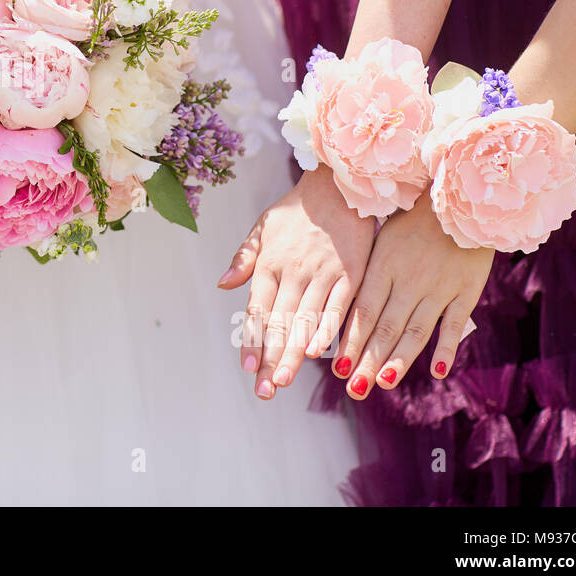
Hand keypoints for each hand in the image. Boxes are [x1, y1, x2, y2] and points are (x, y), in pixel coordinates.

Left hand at [219, 165, 376, 398]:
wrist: (338, 184)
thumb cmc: (296, 210)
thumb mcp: (262, 227)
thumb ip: (244, 258)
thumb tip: (223, 284)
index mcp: (270, 264)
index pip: (258, 311)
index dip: (253, 341)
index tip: (249, 368)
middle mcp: (294, 273)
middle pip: (280, 323)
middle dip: (272, 359)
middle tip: (265, 390)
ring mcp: (324, 274)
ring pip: (306, 321)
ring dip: (295, 353)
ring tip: (285, 380)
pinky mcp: (352, 274)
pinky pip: (339, 308)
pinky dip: (329, 331)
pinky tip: (321, 354)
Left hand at [333, 193, 492, 398]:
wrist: (458, 199)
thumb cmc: (411, 219)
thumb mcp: (379, 239)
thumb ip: (364, 273)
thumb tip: (340, 307)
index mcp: (382, 266)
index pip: (362, 311)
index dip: (350, 340)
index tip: (337, 368)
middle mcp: (408, 280)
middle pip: (385, 327)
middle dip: (368, 360)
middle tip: (354, 388)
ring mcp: (438, 286)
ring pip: (416, 329)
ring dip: (399, 359)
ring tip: (384, 383)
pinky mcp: (466, 290)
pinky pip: (454, 323)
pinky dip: (446, 347)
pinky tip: (437, 371)